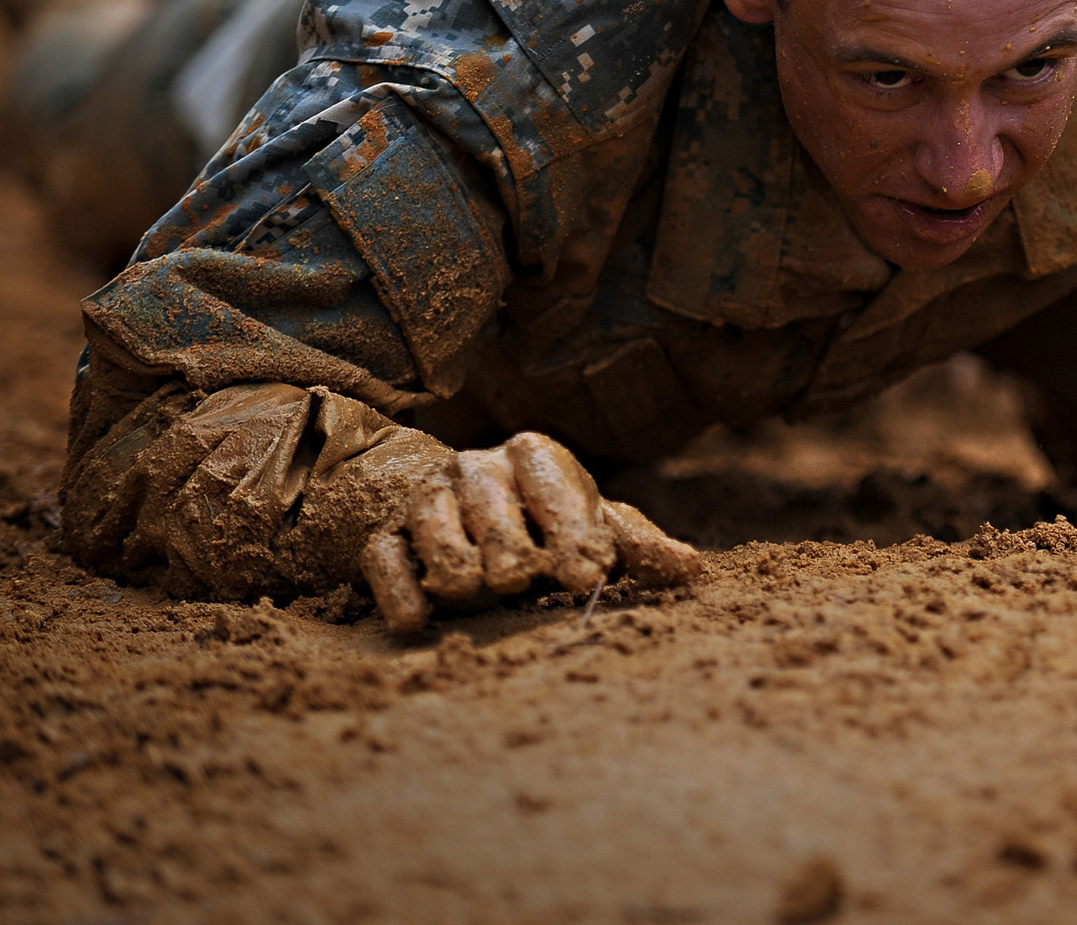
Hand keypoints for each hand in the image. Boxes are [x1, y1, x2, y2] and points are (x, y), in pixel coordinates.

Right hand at [360, 431, 699, 632]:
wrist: (451, 494)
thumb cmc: (540, 513)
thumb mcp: (591, 520)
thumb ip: (635, 545)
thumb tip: (692, 571)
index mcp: (535, 455)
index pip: (556, 493)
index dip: (573, 536)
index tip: (587, 577)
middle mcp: (477, 468)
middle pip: (495, 518)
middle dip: (511, 554)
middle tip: (521, 580)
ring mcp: (427, 498)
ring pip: (438, 536)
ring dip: (460, 570)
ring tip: (479, 591)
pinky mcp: (384, 533)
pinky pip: (385, 559)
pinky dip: (400, 591)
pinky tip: (419, 619)